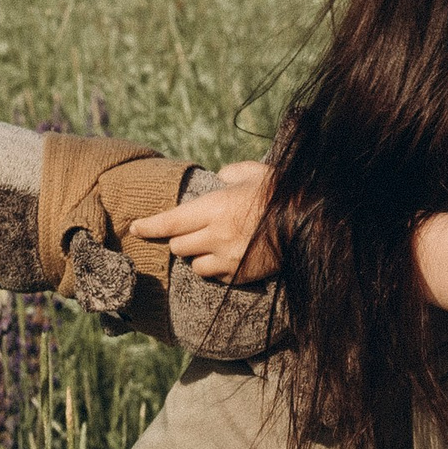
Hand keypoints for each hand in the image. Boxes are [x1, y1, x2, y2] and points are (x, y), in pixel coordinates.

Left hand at [137, 160, 278, 282]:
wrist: (311, 222)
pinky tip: (227, 258)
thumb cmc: (280, 192)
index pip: (169, 222)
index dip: (149, 227)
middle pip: (178, 246)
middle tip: (187, 232)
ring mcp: (229, 259)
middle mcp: (217, 236)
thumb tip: (218, 180)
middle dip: (178, 239)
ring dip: (196, 256)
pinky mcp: (241, 275)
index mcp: (215, 208)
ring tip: (208, 247)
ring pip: (194, 266)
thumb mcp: (252, 172)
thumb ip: (228, 174)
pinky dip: (216, 269)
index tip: (136, 228)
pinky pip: (217, 276)